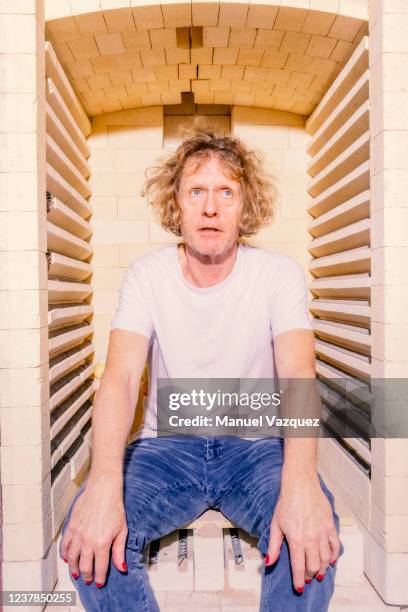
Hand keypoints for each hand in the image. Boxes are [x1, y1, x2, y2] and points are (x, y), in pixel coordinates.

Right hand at [60, 479, 127, 586]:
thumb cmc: (115, 508)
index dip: (99, 578)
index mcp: (102, 543)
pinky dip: (64, 554)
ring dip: (74, 568)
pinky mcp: (71, 526)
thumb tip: (121, 567)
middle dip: (86, 575)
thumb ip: (119, 551)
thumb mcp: (122, 530)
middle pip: (84, 565)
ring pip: (72, 558)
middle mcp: (88, 541)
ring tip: (76, 573)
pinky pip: (64, 545)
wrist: (103, 489)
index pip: (100, 567)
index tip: (99, 583)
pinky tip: (66, 558)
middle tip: (88, 580)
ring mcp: (78, 534)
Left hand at [265, 474, 340, 592]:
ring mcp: (322, 533)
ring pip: (325, 559)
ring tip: (318, 572)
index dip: (298, 580)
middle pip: (313, 565)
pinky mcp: (330, 526)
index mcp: (296, 539)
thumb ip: (274, 546)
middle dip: (310, 574)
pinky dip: (334, 556)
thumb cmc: (286, 503)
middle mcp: (311, 538)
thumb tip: (269, 562)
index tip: (299, 588)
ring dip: (322, 568)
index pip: (299, 567)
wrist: (300, 485)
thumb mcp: (276, 525)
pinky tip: (331, 560)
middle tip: (307, 577)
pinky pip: (335, 546)